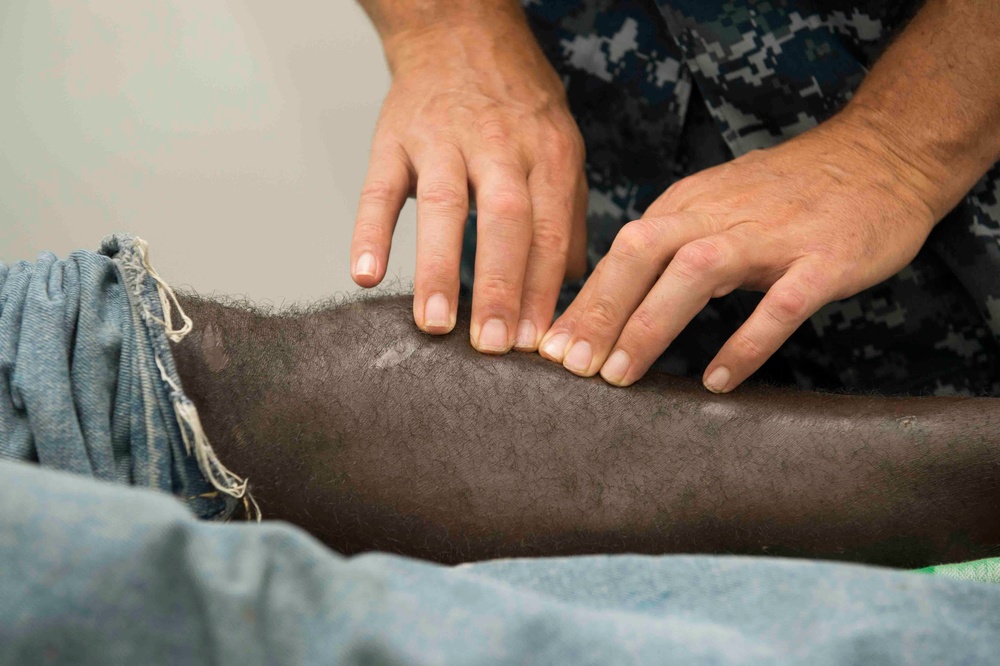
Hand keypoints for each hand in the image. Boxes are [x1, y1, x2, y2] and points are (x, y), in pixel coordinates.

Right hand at [350, 10, 586, 352]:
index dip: (546, 291)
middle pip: (505, 221)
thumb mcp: (558, 143)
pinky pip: (379, 187)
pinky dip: (370, 230)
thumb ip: (565, 211)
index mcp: (546, 153)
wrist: (458, 29)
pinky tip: (365, 274)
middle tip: (495, 346)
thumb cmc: (513, 98)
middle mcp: (499, 145)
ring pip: (443, 206)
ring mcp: (443, 139)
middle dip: (501, 287)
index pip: (549, 232)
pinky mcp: (395, 137)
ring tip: (436, 324)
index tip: (540, 344)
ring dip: (439, 268)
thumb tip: (574, 282)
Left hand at [537, 112, 941, 391]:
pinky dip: (745, 342)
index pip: (620, 254)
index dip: (582, 300)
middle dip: (599, 310)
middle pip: (641, 254)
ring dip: (651, 323)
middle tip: (570, 367)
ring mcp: (771, 235)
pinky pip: (779, 304)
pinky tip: (719, 380)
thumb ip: (674, 252)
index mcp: (686, 206)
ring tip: (620, 376)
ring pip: (696, 272)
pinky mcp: (823, 259)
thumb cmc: (788, 195)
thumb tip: (626, 305)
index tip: (548, 350)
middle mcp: (718, 214)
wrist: (882, 156)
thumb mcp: (717, 211)